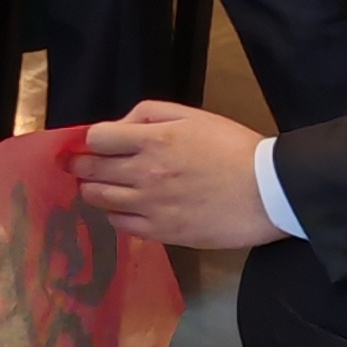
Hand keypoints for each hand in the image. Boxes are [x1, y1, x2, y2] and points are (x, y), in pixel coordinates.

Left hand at [72, 102, 277, 249]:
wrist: (269, 191)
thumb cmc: (234, 148)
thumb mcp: (193, 116)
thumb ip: (149, 114)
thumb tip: (119, 127)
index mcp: (152, 140)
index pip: (96, 138)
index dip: (90, 140)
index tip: (91, 144)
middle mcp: (145, 172)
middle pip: (91, 170)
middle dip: (80, 165)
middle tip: (77, 166)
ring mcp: (151, 205)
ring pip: (99, 199)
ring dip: (91, 191)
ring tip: (94, 187)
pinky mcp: (162, 232)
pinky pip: (120, 225)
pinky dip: (113, 215)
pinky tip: (119, 209)